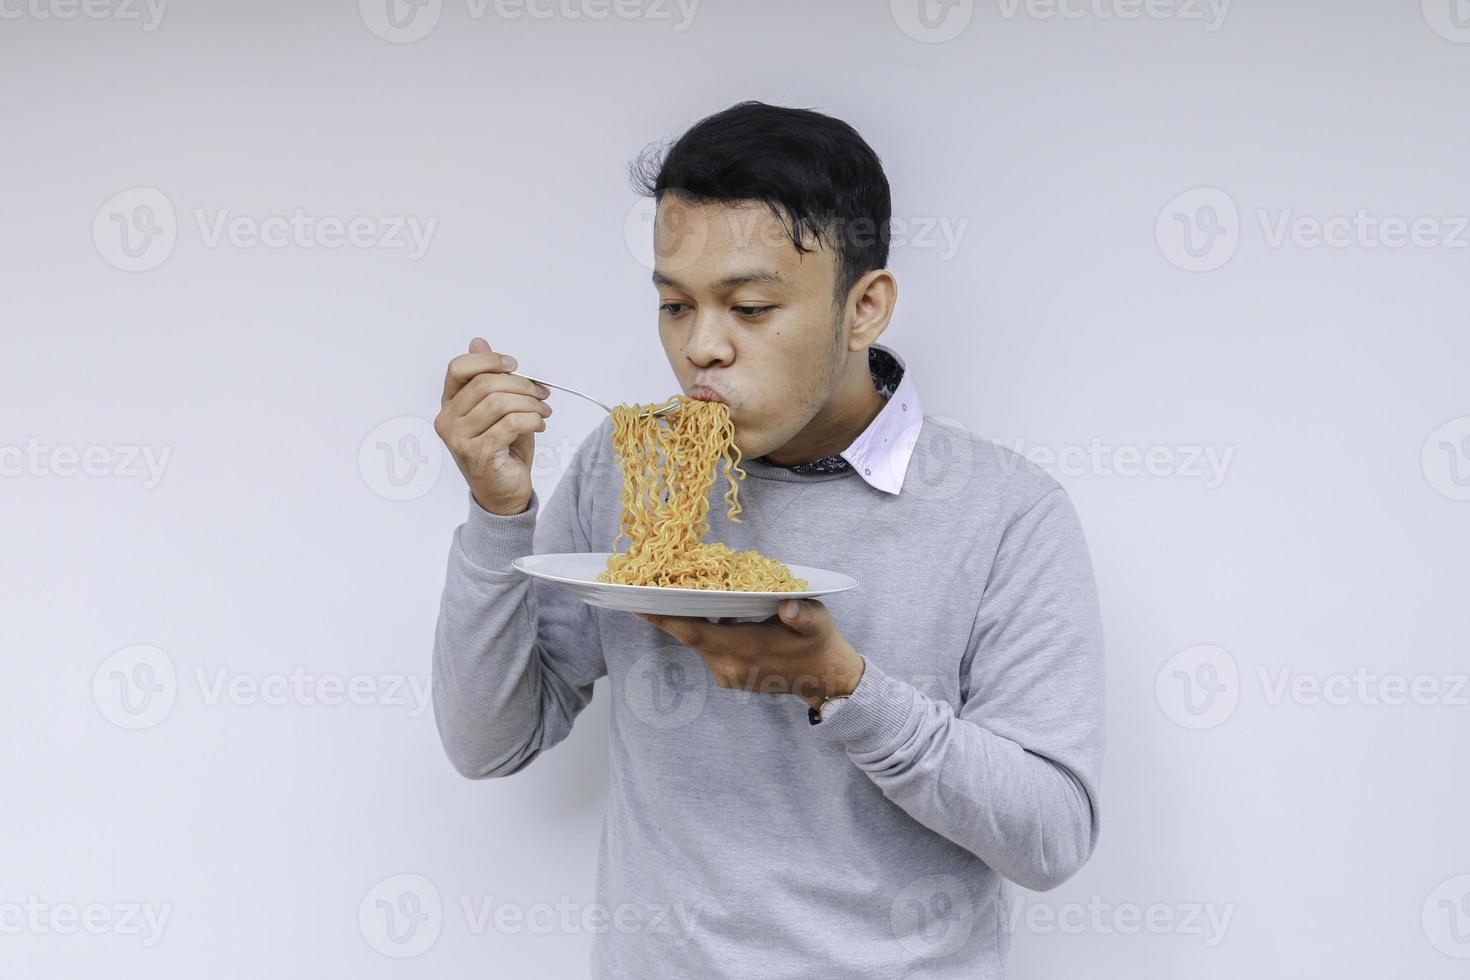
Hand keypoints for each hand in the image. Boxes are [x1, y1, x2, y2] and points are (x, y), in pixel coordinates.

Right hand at [435, 337, 553, 515]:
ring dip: (530, 404)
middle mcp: (447, 421)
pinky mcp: (479, 453)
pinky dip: (533, 420)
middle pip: (485, 384)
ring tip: (542, 412)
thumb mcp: (497, 409)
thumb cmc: (502, 450)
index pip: (458, 368)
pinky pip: (512, 424)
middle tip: (541, 394)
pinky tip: (540, 426)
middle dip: (521, 385)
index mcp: (449, 405)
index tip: (514, 365)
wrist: (504, 494)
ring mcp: (459, 439)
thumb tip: (478, 342)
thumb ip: (489, 377)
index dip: (488, 360)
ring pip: (500, 402)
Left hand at [635, 599, 864, 708]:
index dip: (667, 620)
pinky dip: (707, 631)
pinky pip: (710, 649)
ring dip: (691, 621)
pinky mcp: (730, 676)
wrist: (826, 680)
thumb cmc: (819, 644)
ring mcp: (728, 674)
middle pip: (690, 636)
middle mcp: (729, 666)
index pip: (695, 634)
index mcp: (745, 650)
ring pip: (700, 643)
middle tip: (654, 586)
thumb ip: (802, 614)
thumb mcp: (816, 622)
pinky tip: (715, 613)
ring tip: (684, 593)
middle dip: (672, 613)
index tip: (640, 605)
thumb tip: (788, 605)